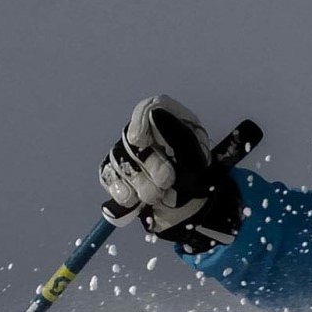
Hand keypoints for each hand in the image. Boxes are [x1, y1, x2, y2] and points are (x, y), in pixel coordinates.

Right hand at [100, 97, 241, 249]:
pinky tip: (135, 201)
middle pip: (132, 141)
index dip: (140, 122)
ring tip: (159, 196)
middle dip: (150, 164)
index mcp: (167, 118)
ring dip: (140, 184)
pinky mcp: (116, 173)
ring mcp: (126, 152)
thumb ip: (188, 142)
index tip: (140, 140)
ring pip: (120, 162)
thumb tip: (166, 137)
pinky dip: (122, 192)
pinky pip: (110, 179)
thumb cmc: (196, 167)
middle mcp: (143, 130)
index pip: (148, 110)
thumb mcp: (201, 153)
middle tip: (167, 181)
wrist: (191, 193)